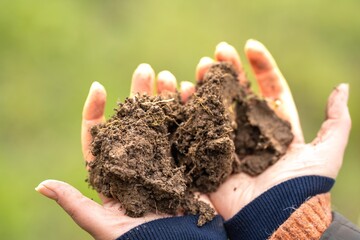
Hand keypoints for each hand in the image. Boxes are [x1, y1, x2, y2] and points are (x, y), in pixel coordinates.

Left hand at [35, 64, 199, 239]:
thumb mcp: (103, 225)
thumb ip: (75, 204)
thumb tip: (41, 185)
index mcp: (116, 173)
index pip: (102, 138)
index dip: (97, 112)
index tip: (98, 87)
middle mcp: (140, 162)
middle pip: (136, 123)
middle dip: (139, 95)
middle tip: (144, 69)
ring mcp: (167, 159)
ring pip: (163, 122)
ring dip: (165, 98)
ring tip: (166, 77)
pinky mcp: (190, 161)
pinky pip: (188, 132)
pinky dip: (189, 112)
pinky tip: (189, 93)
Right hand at [195, 40, 350, 219]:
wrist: (274, 218)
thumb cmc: (302, 188)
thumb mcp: (327, 154)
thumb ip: (336, 122)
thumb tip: (342, 88)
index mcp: (276, 126)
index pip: (268, 89)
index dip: (261, 66)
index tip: (250, 46)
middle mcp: (250, 130)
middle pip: (238, 93)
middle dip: (228, 70)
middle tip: (218, 52)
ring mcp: (228, 140)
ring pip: (215, 105)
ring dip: (206, 84)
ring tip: (201, 67)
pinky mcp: (209, 153)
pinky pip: (197, 126)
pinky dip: (188, 108)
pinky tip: (183, 89)